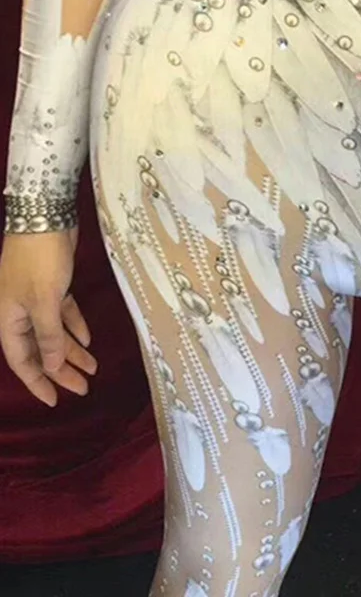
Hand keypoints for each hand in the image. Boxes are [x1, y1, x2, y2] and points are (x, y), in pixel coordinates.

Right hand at [0, 231, 96, 406]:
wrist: (45, 216)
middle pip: (40, 349)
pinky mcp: (53, 283)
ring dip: (72, 350)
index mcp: (9, 320)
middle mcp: (19, 312)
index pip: (22, 361)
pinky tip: (89, 338)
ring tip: (94, 369)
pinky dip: (75, 325)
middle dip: (61, 370)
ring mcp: (36, 297)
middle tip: (85, 389)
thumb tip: (52, 367)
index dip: (39, 382)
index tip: (56, 401)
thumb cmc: (40, 260)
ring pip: (54, 331)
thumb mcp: (45, 302)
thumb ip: (49, 336)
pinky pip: (63, 312)